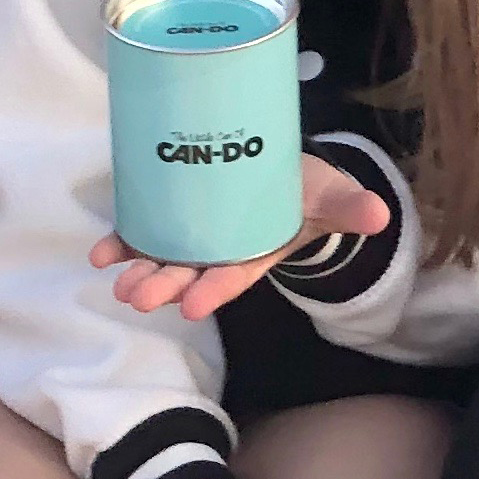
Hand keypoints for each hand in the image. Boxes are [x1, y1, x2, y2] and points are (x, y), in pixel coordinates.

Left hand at [95, 154, 391, 319]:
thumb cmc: (308, 190)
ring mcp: (193, 236)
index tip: (195, 305)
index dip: (215, 290)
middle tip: (139, 297)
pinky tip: (100, 253)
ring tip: (116, 282)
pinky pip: (144, 232)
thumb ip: (349, 207)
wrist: (284, 172)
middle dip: (164, 286)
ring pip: (162, 260)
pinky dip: (122, 243)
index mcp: (256, 251)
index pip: (234, 276)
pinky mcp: (172, 214)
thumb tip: (378, 214)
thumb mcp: (333, 196)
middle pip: (189, 274)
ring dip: (138, 271)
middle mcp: (220, 251)